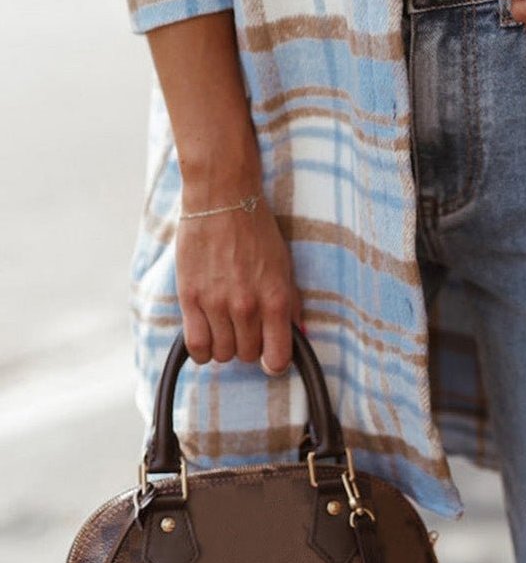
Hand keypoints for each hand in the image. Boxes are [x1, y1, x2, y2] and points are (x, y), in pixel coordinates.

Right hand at [175, 139, 303, 375]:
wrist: (223, 200)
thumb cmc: (257, 230)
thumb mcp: (284, 265)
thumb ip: (290, 303)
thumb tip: (298, 335)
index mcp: (276, 298)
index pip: (278, 357)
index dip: (275, 362)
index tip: (271, 357)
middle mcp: (247, 306)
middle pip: (248, 355)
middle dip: (250, 346)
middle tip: (247, 326)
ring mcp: (217, 304)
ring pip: (222, 354)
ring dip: (226, 345)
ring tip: (227, 325)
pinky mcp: (190, 298)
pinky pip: (196, 346)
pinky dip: (202, 349)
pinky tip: (207, 333)